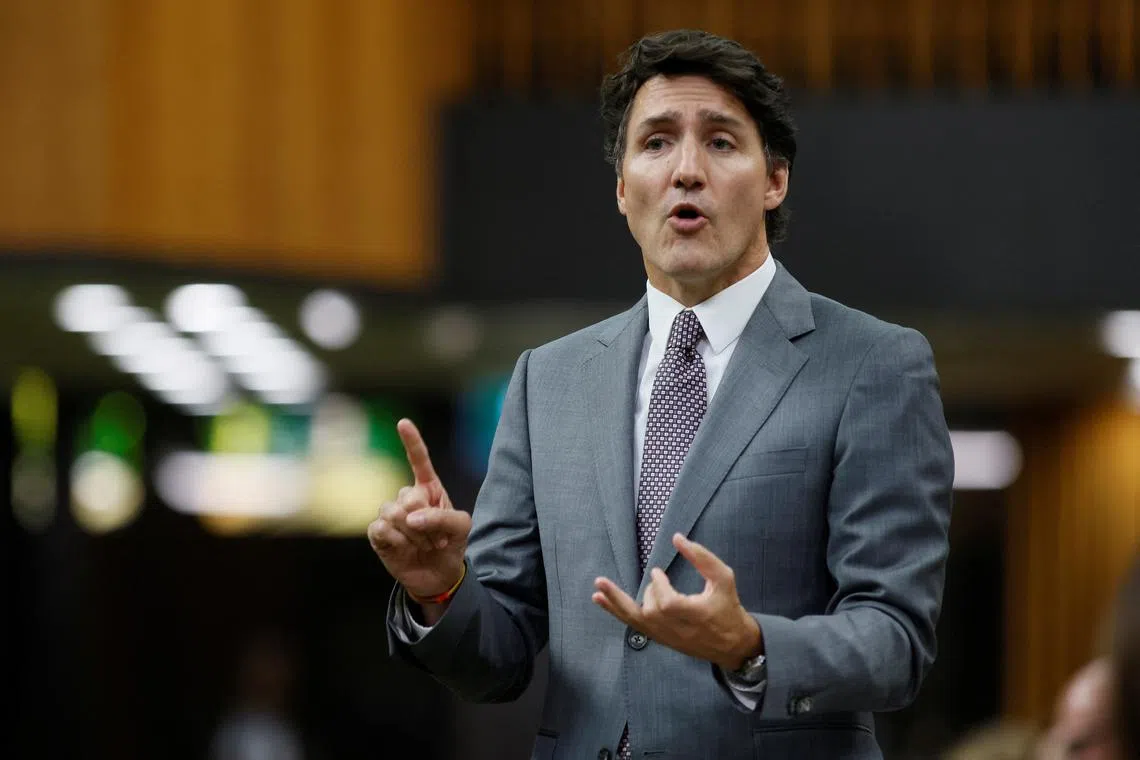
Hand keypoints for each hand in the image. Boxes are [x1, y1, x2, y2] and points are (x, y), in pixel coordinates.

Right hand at [367, 419, 471, 603]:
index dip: (412, 441)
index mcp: (429, 488)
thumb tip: (411, 516)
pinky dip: (397, 541)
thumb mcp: (461, 527)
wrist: (438, 575)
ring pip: (393, 512)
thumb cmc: (451, 543)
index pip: (419, 460)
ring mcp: (391, 513)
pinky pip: (381, 529)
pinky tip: (405, 549)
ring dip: (414, 535)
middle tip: (435, 538)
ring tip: (423, 545)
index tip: (403, 423)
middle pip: (408, 495)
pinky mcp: (378, 533)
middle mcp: (407, 497)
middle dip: (426, 522)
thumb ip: (442, 516)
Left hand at [592, 533, 761, 670]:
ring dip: (615, 602)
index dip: (659, 585)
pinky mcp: (659, 639)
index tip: (659, 571)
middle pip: (650, 610)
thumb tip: (677, 537)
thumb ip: (702, 558)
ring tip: (598, 586)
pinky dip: (616, 612)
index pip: (667, 603)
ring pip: (634, 620)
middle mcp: (676, 629)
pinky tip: (600, 600)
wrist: (732, 644)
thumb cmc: (728, 607)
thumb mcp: (723, 579)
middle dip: (650, 591)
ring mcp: (665, 636)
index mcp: (694, 615)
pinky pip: (634, 626)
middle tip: (657, 577)